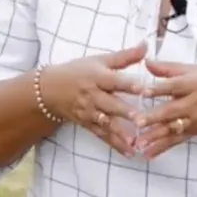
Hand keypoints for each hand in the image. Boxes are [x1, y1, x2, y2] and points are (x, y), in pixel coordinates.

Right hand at [39, 42, 146, 156]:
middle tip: (140, 118)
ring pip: (106, 123)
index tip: (144, 89)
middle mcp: (93, 95)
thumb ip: (125, 56)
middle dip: (124, 112)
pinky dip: (115, 144)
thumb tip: (146, 45)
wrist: (50, 89)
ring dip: (120, 132)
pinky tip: (129, 152)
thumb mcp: (100, 60)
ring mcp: (89, 112)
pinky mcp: (87, 124)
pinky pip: (102, 135)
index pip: (114, 80)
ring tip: (135, 141)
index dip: (129, 84)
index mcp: (97, 77)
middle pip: (110, 104)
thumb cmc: (79, 71)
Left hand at [133, 60, 196, 158]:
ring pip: (173, 129)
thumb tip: (147, 61)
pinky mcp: (195, 132)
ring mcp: (195, 120)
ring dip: (156, 136)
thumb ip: (170, 68)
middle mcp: (194, 104)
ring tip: (139, 142)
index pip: (174, 86)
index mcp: (194, 84)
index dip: (158, 88)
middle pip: (172, 110)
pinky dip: (163, 148)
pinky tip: (148, 154)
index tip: (142, 91)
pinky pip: (178, 140)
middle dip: (154, 117)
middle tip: (136, 121)